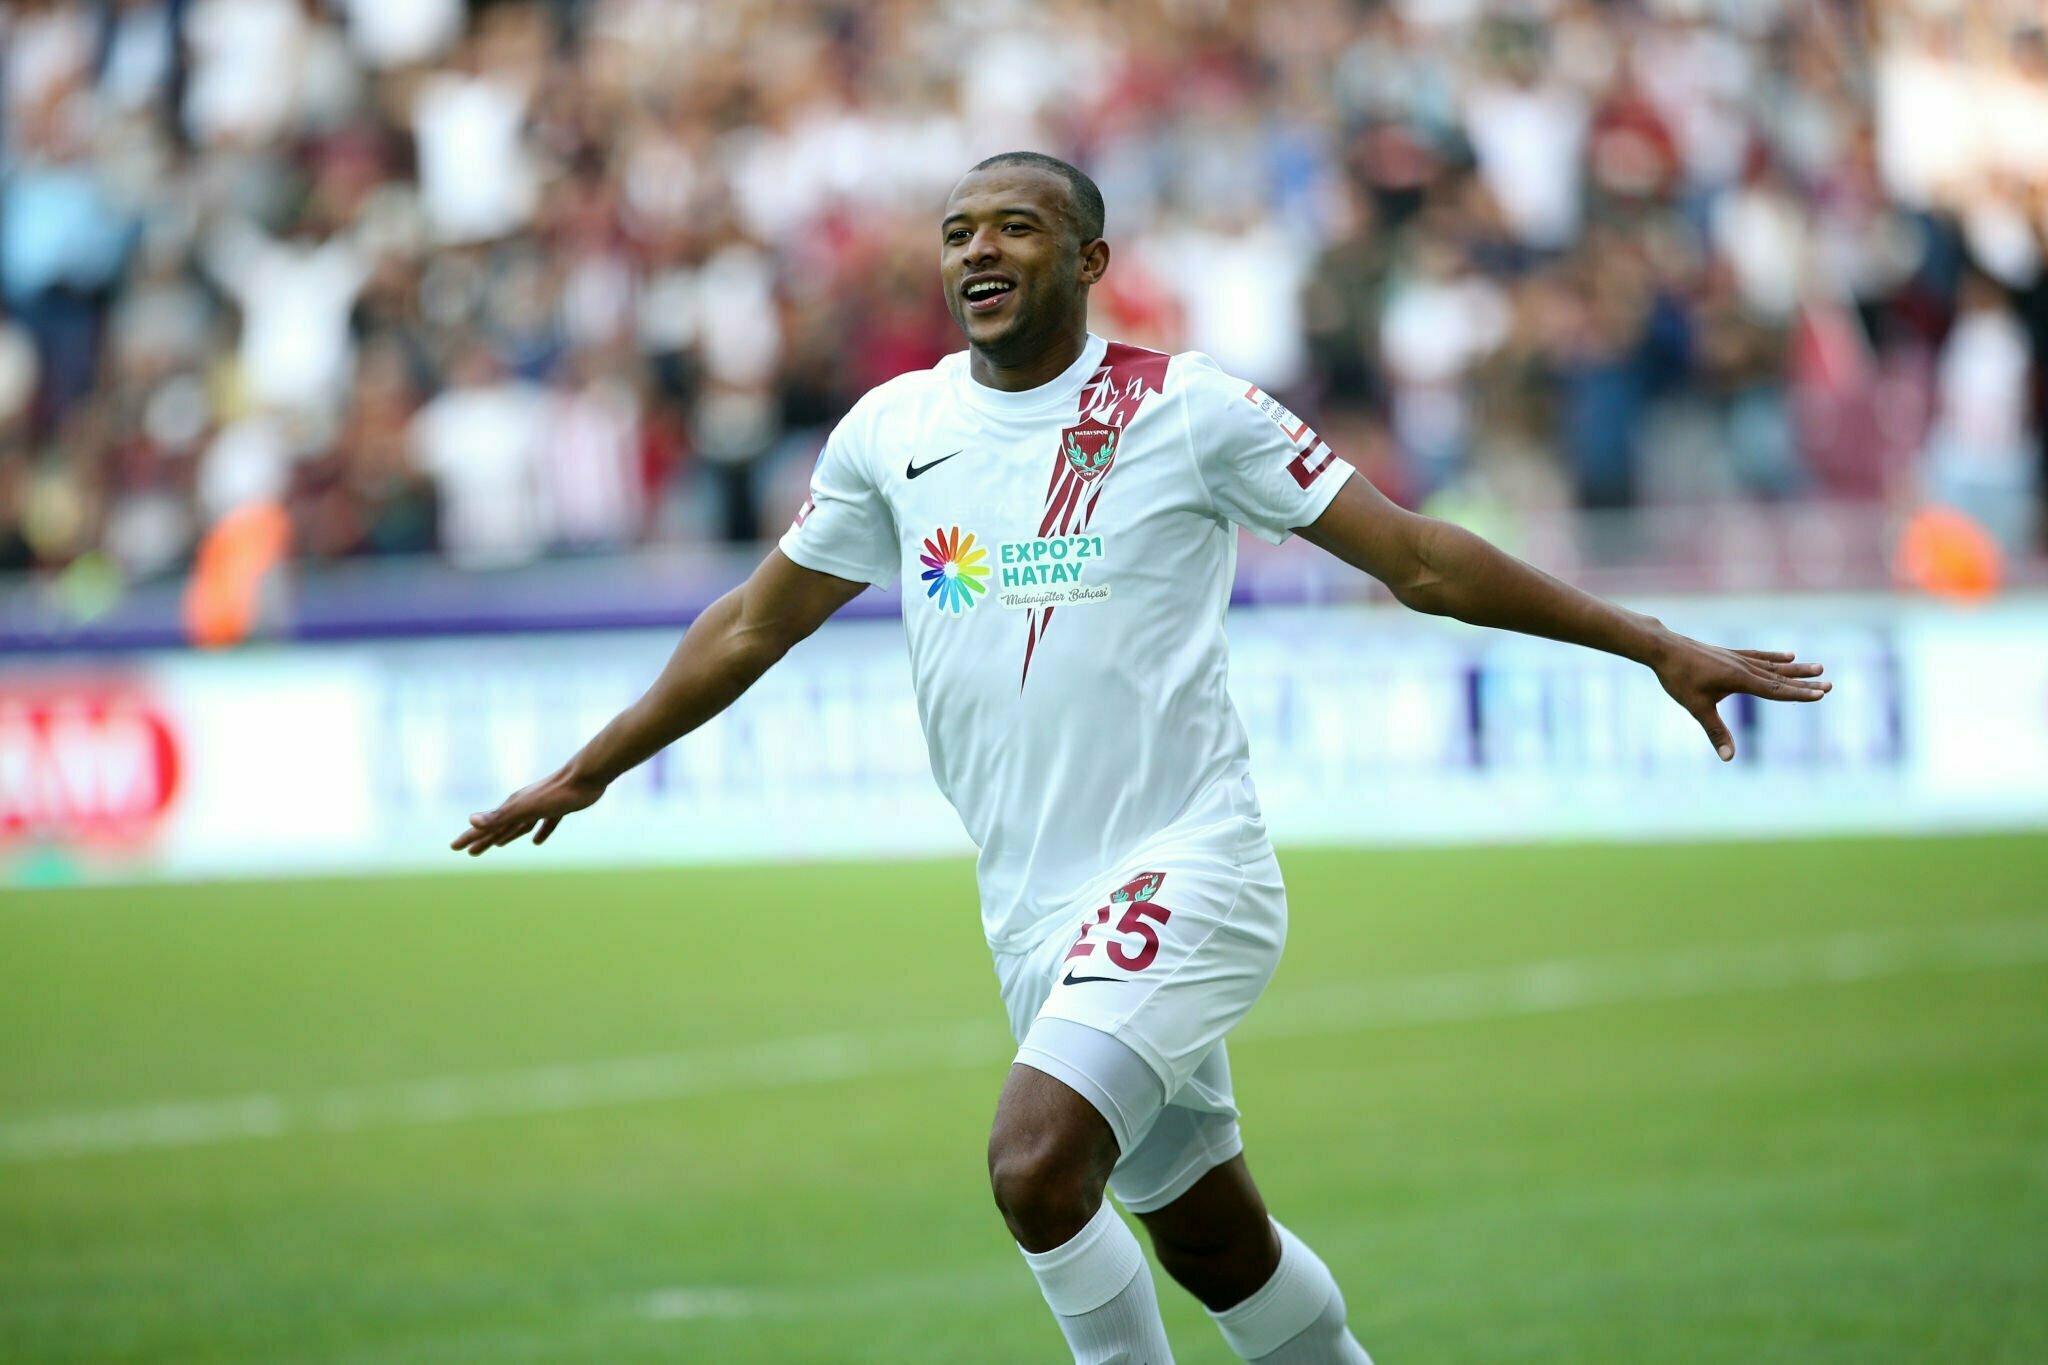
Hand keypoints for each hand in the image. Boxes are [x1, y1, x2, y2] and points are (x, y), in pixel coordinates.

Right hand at [450, 765, 607, 856]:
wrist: (587, 775)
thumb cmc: (557, 794)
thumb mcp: (526, 808)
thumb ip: (500, 816)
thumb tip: (471, 820)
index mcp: (512, 807)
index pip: (485, 826)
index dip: (469, 837)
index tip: (453, 847)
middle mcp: (523, 806)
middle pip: (499, 827)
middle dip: (483, 839)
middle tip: (469, 852)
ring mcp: (540, 806)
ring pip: (518, 826)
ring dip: (507, 836)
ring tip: (497, 846)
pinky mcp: (559, 808)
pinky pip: (544, 823)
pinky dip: (539, 832)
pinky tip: (538, 841)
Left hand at [1649, 633, 1830, 761]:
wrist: (1664, 649)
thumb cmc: (1679, 679)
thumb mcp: (1696, 707)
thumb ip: (1715, 731)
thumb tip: (1728, 757)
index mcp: (1739, 680)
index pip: (1775, 690)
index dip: (1798, 694)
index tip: (1821, 694)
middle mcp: (1743, 667)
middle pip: (1780, 677)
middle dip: (1805, 682)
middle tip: (1830, 684)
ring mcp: (1737, 658)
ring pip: (1773, 665)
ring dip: (1796, 669)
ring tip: (1819, 667)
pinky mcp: (1729, 654)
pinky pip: (1759, 656)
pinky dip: (1775, 658)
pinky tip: (1789, 656)